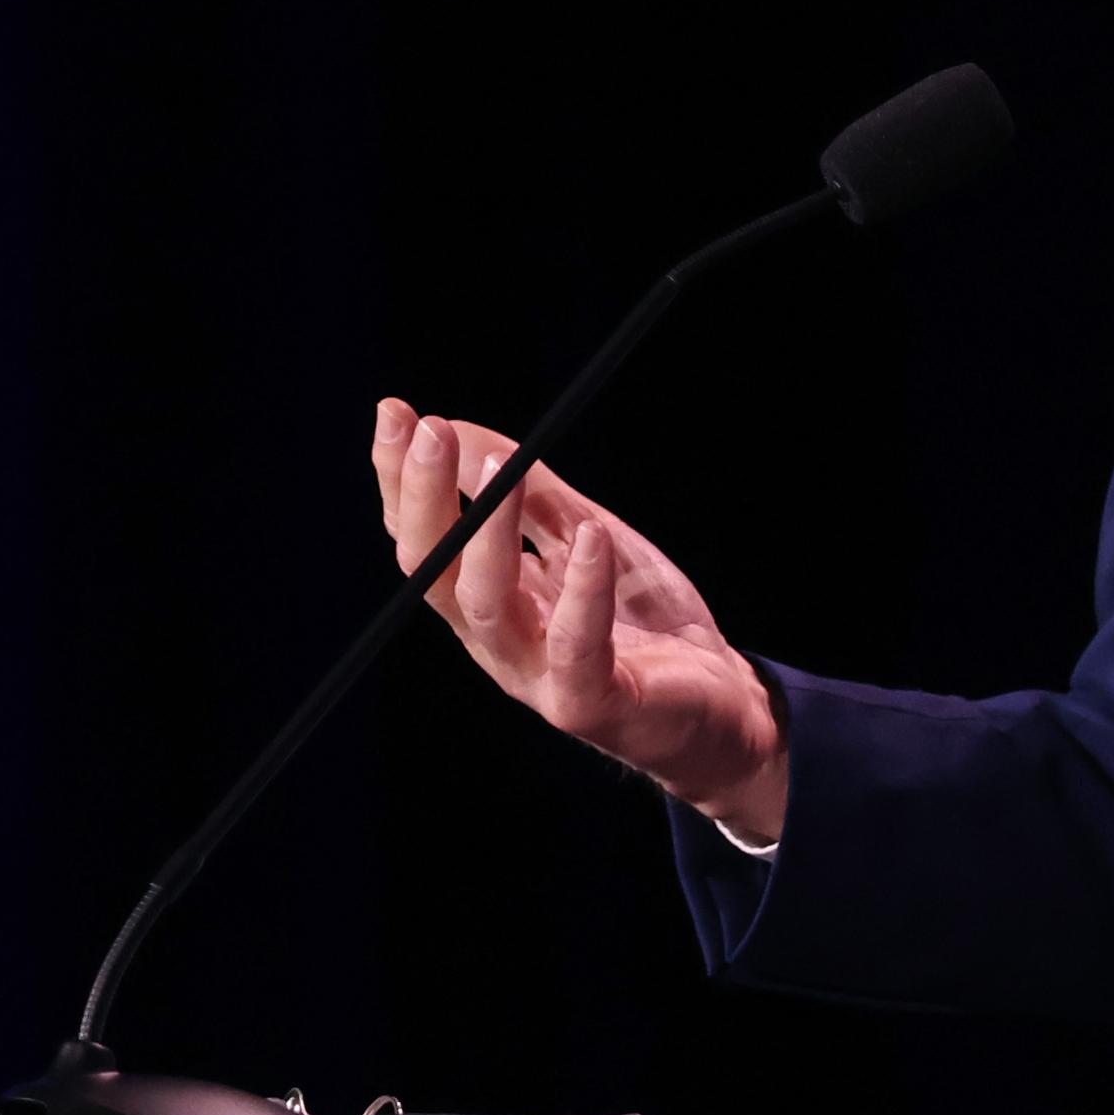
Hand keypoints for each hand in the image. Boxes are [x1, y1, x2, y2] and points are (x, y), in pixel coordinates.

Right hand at [369, 398, 789, 841]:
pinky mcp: (592, 702)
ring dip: (490, 533)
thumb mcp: (587, 539)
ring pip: (489, 605)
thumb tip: (463, 432)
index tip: (395, 413)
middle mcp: (498, 640)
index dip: (401, 479)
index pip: (425, 539)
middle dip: (423, 498)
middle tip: (427, 430)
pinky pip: (576, 646)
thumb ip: (534, 496)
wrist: (718, 701)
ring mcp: (539, 675)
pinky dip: (583, 589)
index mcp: (487, 601)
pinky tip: (592, 536)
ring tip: (504, 464)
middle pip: (434, 571)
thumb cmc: (642, 620)